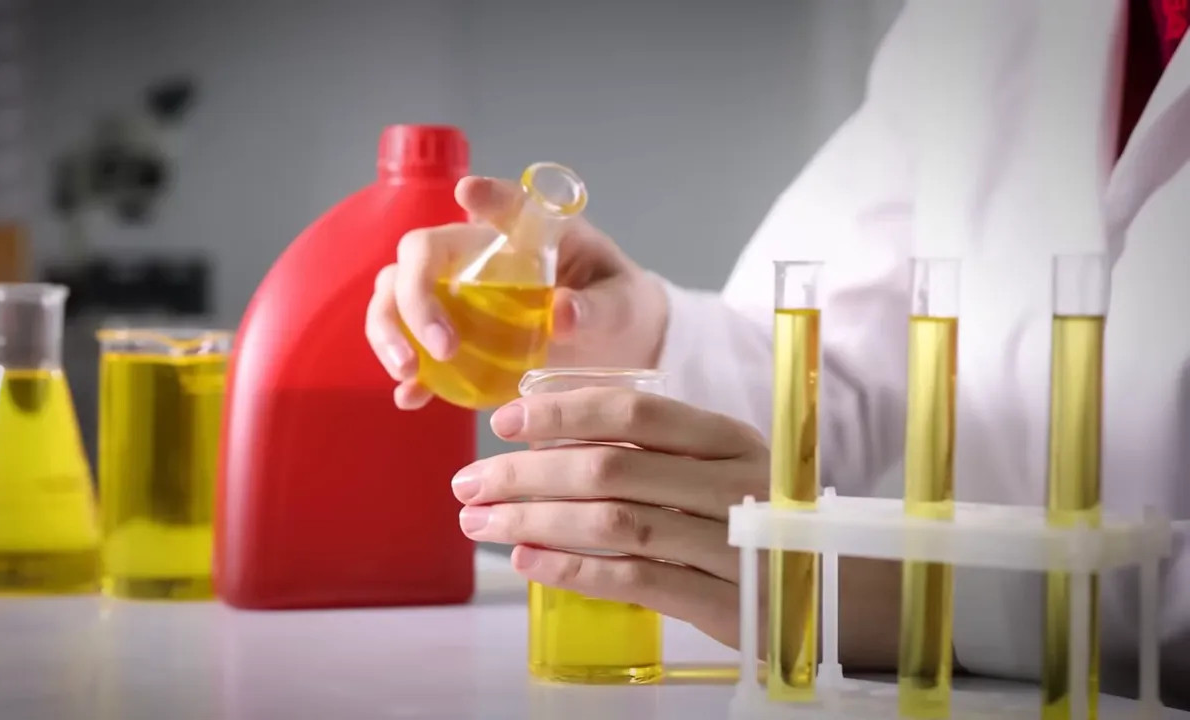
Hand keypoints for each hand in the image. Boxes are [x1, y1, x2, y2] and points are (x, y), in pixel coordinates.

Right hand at [364, 176, 669, 409]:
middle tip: (441, 346)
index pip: (502, 204)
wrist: (616, 346)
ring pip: (395, 296)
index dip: (484, 197)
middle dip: (414, 296)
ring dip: (391, 330)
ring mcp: (457, 298)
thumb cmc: (617, 307)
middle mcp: (479, 257)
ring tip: (408, 372)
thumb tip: (562, 313)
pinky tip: (410, 396)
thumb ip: (597, 308)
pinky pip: (412, 349)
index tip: (468, 194)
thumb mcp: (621, 305)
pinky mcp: (452, 341)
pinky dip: (406, 375)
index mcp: (527, 234)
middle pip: (420, 254)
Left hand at [450, 385, 766, 649]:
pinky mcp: (723, 602)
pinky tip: (527, 562)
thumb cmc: (754, 516)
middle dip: (525, 475)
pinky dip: (572, 570)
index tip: (504, 423)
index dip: (562, 412)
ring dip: (535, 522)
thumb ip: (651, 450)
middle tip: (469, 484)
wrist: (831, 588)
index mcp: (727, 438)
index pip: (634, 411)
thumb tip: (545, 442)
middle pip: (610, 468)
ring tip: (482, 524)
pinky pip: (632, 581)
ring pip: (613, 524)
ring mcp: (731, 544)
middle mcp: (732, 484)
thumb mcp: (718, 467)